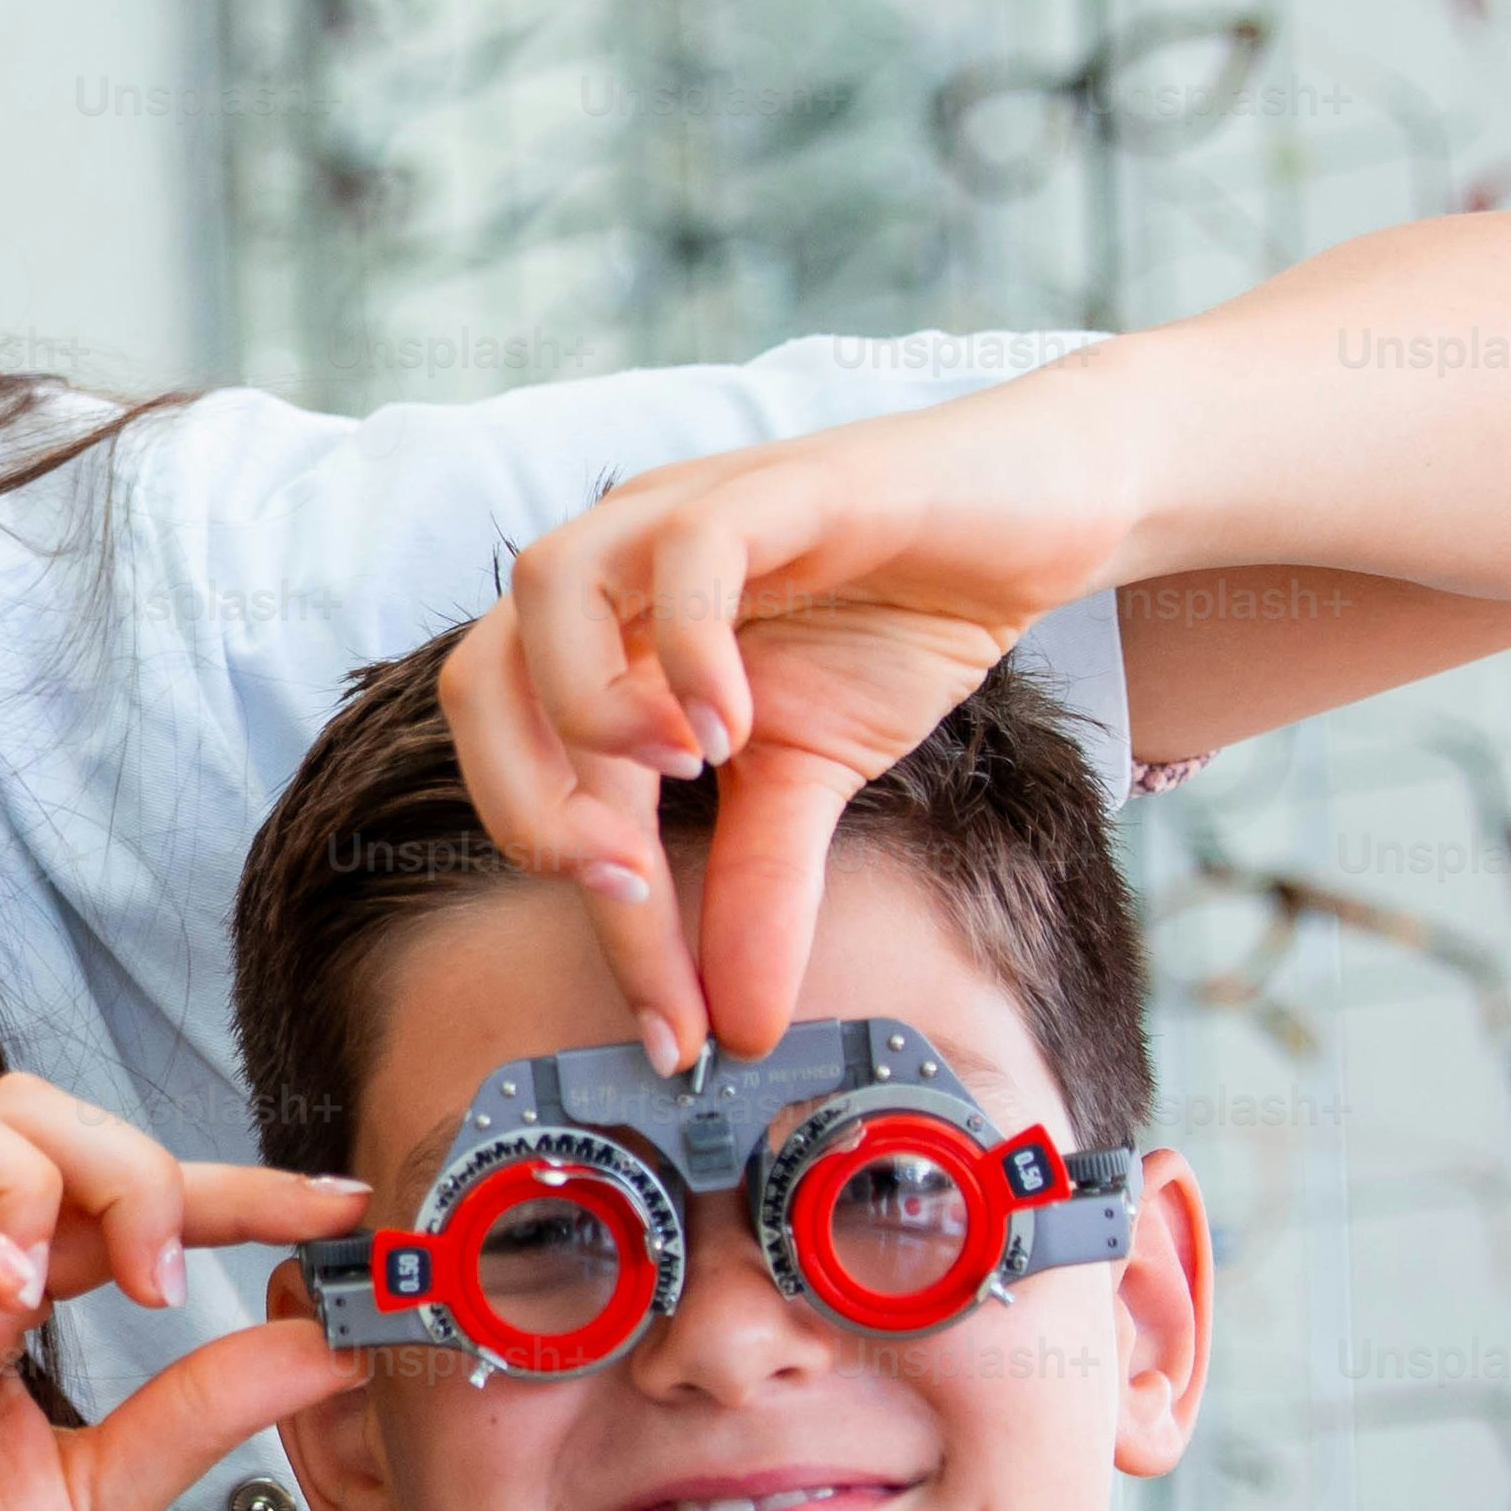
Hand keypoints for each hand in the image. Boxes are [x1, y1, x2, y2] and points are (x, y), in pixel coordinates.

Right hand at [0, 1075, 371, 1510]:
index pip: (111, 1197)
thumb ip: (202, 1404)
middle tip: (167, 1276)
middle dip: (123, 1162)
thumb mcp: (106, 1495)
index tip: (333, 1207)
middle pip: (16, 1114)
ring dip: (28, 1173)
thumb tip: (331, 1340)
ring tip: (70, 1285)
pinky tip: (2, 1290)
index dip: (228, 1183)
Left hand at [446, 373, 1142, 1061]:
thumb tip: (740, 1026)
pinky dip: (692, 641)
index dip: (588, 913)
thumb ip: (760, 888)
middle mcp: (616, 574)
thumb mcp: (815, 778)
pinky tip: (737, 721)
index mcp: (603, 646)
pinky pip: (690, 546)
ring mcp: (683, 515)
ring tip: (683, 776)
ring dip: (587, 707)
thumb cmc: (898, 621)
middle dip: (526, 805)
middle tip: (625, 888)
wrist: (1032, 514)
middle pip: (478, 679)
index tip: (666, 1027)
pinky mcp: (775, 484)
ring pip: (548, 585)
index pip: (538, 781)